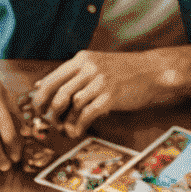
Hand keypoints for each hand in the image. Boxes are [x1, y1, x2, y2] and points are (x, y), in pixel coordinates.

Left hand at [28, 50, 175, 134]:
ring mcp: (100, 81)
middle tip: (51, 124)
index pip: (51, 79)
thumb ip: (69, 75)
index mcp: (81, 59)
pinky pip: (87, 114)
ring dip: (66, 122)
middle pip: (58, 94)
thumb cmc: (121, 72)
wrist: (152, 70)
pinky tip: (78, 132)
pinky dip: (79, 125)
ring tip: (66, 130)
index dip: (40, 98)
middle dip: (51, 113)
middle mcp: (89, 68)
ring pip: (72, 105)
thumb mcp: (93, 66)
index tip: (38, 112)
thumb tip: (39, 85)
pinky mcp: (111, 95)